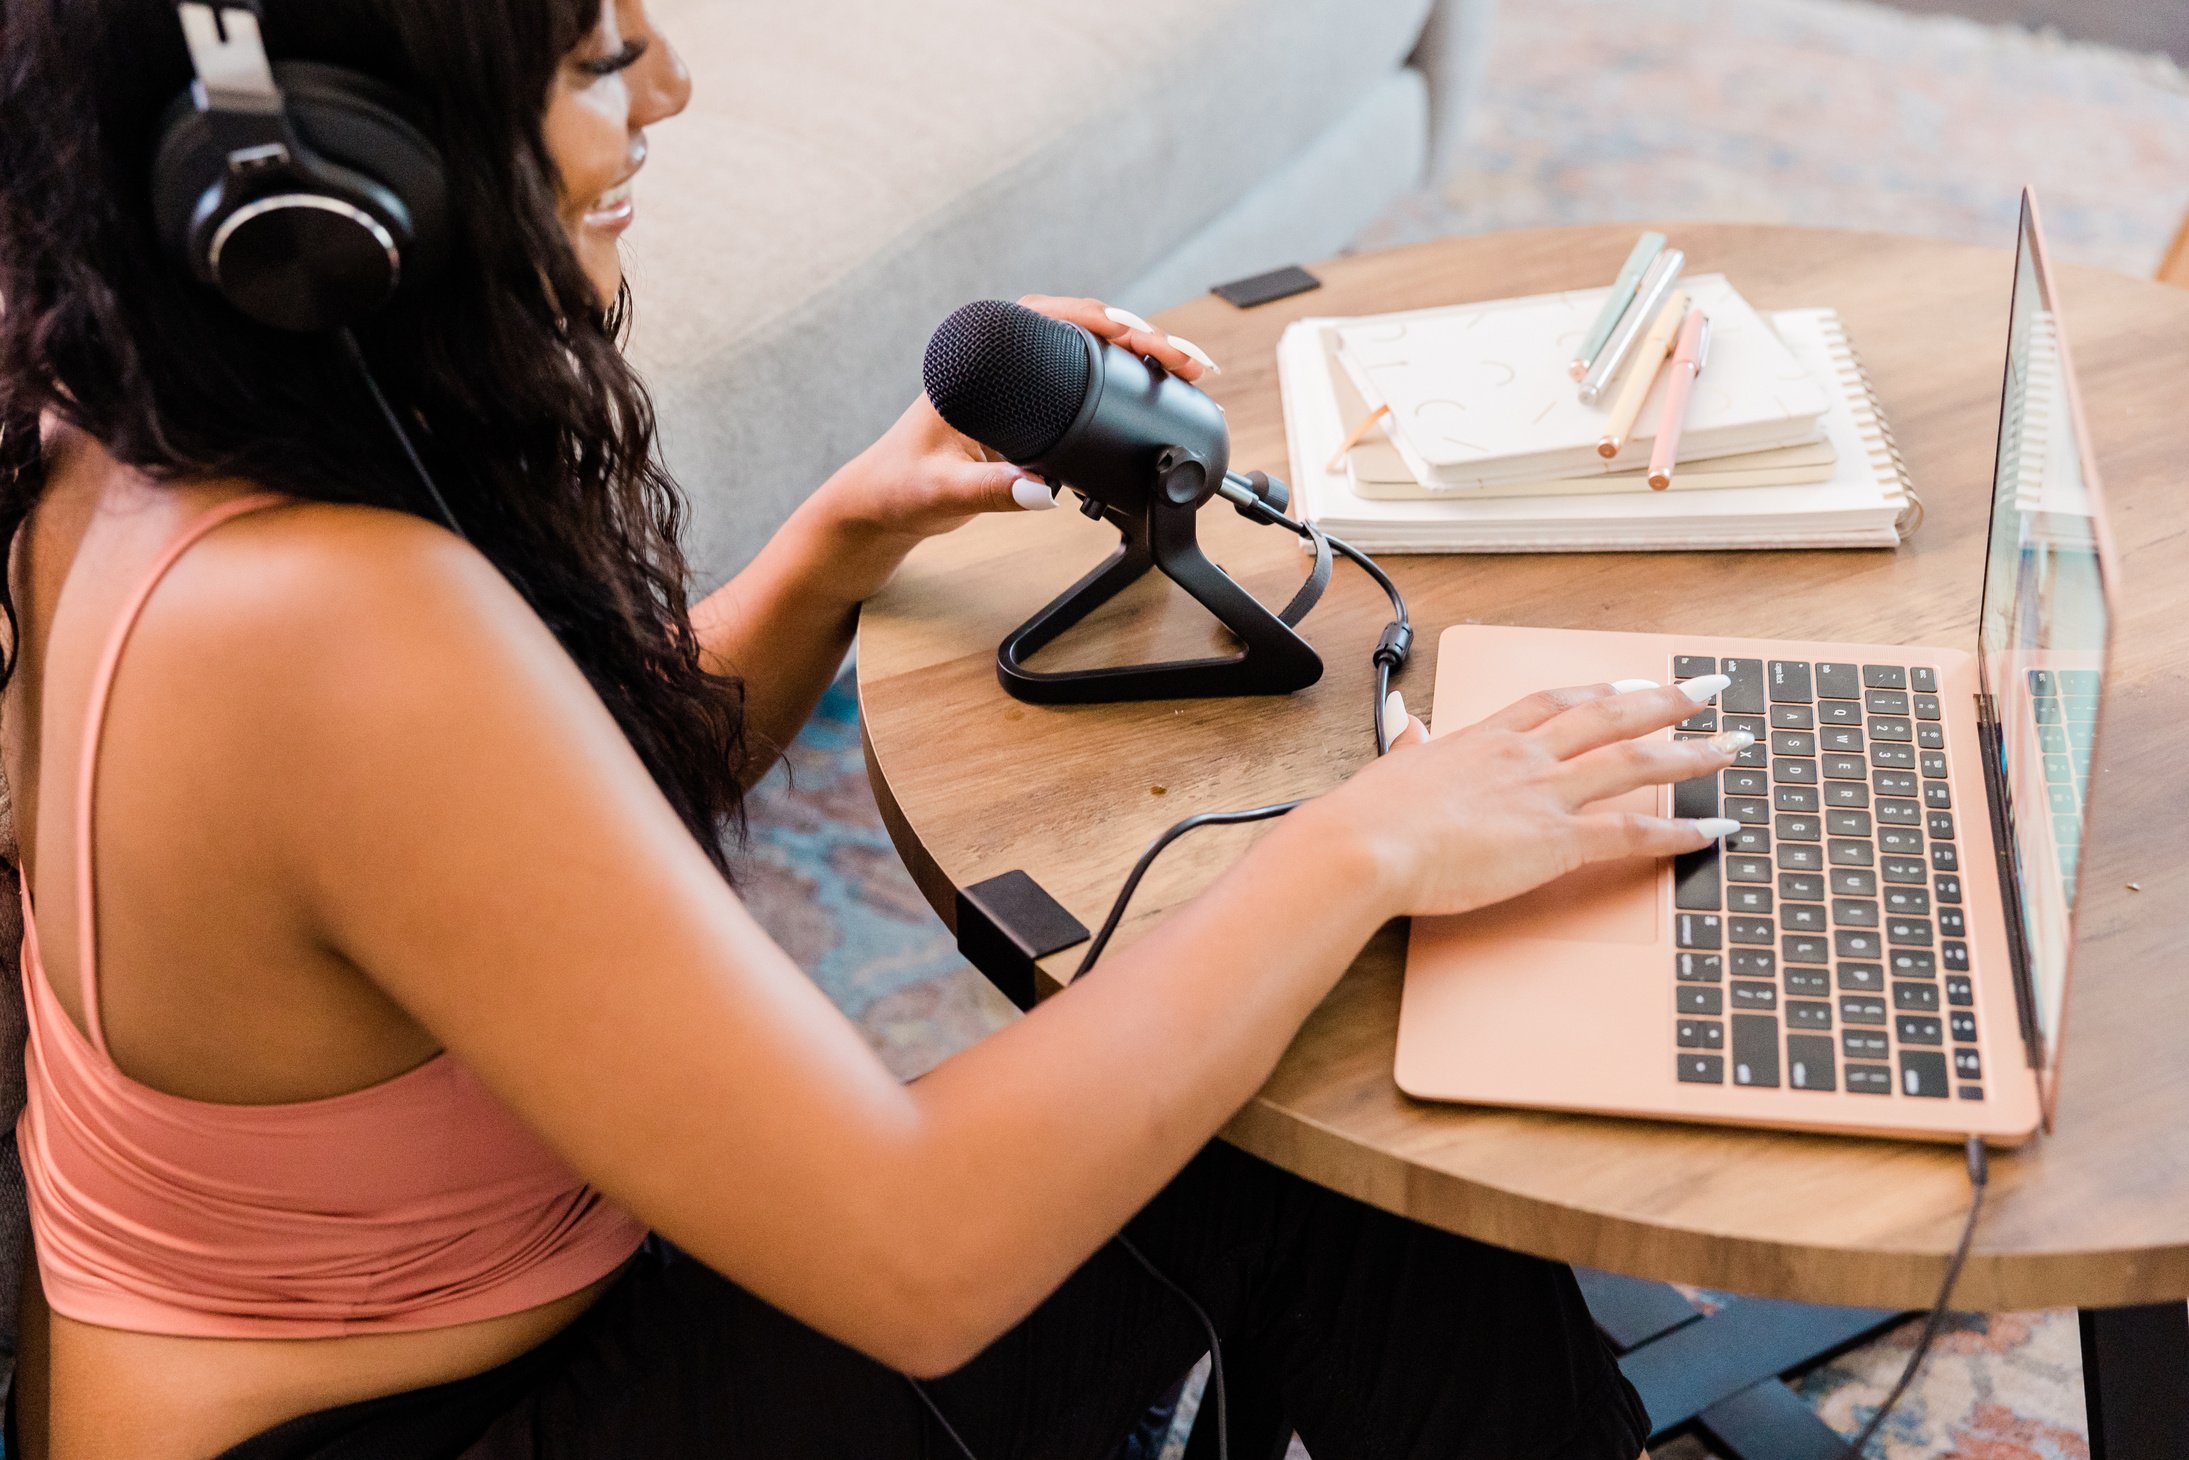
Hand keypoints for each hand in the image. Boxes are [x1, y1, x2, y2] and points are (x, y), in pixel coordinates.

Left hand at [802, 296, 1219, 598]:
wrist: (880, 506)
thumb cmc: (898, 489)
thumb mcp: (943, 492)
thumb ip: (991, 492)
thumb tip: (1042, 491)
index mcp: (972, 357)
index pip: (1047, 317)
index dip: (1103, 320)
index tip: (1144, 337)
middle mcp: (996, 358)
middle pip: (1081, 327)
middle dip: (1141, 335)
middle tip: (1187, 360)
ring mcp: (1013, 379)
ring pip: (1087, 349)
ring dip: (1139, 354)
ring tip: (1185, 368)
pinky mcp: (1025, 405)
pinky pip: (1083, 377)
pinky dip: (1123, 379)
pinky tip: (1155, 388)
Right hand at [1319, 677, 1746, 919]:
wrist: (1367, 844)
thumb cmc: (1373, 814)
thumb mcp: (1396, 764)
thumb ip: (1411, 742)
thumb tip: (1406, 722)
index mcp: (1486, 736)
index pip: (1556, 703)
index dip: (1601, 691)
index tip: (1632, 683)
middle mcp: (1526, 755)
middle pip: (1612, 716)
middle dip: (1667, 700)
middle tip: (1710, 688)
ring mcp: (1546, 793)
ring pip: (1637, 762)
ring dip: (1693, 753)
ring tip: (1734, 745)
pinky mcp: (1557, 839)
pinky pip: (1633, 831)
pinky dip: (1680, 831)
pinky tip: (1713, 830)